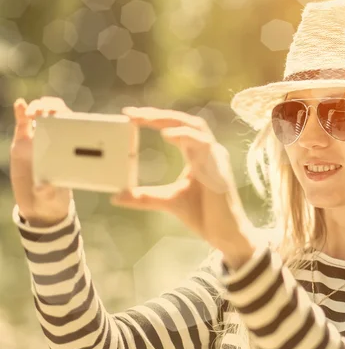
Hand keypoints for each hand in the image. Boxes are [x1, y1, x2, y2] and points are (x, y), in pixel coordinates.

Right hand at [9, 97, 73, 226]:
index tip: (65, 116)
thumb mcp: (53, 196)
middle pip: (57, 116)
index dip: (71, 117)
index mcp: (68, 151)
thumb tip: (42, 188)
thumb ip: (48, 191)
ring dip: (39, 107)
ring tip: (33, 111)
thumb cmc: (53, 198)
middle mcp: (55, 142)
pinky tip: (20, 103)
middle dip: (53, 108)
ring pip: (40, 116)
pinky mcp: (22, 143)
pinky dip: (20, 112)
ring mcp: (38, 140)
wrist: (38, 205)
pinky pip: (23, 124)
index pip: (74, 128)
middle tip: (46, 111)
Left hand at [111, 107, 252, 250]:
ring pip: (195, 126)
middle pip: (185, 121)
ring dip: (170, 120)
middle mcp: (208, 151)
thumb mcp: (168, 201)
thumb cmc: (203, 215)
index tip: (130, 116)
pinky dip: (185, 136)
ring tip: (147, 119)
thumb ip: (144, 197)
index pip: (177, 128)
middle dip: (159, 114)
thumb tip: (116, 196)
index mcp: (197, 155)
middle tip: (132, 114)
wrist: (224, 233)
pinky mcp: (218, 167)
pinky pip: (203, 144)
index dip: (155, 118)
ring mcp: (215, 157)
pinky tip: (167, 135)